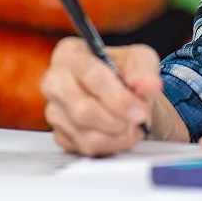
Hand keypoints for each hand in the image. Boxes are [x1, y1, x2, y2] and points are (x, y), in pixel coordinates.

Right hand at [40, 37, 161, 156]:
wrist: (124, 92)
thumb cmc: (126, 70)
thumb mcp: (141, 59)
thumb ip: (145, 71)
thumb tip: (148, 86)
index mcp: (69, 53)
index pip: (90, 76)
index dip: (117, 97)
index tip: (139, 110)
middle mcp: (54, 81)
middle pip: (81, 109)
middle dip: (116, 119)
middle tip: (139, 120)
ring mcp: (53, 110)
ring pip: (83, 133)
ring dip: (116, 135)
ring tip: (136, 126)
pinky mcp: (59, 134)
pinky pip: (83, 147)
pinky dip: (110, 145)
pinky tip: (123, 134)